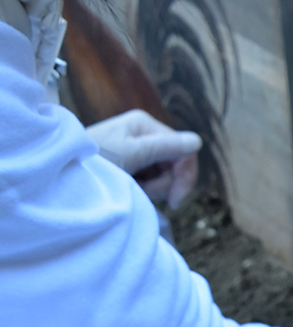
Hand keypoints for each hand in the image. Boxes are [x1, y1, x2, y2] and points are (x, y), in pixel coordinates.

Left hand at [86, 109, 201, 207]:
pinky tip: (131, 190)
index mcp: (145, 125)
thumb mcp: (132, 154)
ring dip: (153, 188)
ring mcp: (136, 149)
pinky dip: (144, 188)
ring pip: (164, 174)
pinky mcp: (130, 164)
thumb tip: (197, 141)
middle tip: (146, 195)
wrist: (61, 176)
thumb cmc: (94, 161)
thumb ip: (166, 147)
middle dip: (165, 184)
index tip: (174, 202)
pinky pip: (150, 179)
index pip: (183, 150)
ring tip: (133, 190)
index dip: (184, 176)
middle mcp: (143, 134)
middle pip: (174, 163)